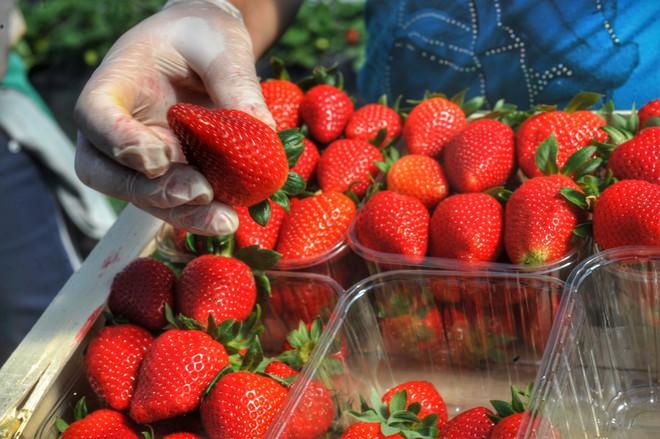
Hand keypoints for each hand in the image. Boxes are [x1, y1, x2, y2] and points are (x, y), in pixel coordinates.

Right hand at [74, 0, 274, 235]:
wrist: (208, 51)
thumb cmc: (204, 37)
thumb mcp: (220, 44)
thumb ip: (234, 80)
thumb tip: (263, 129)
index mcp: (114, 86)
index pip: (95, 117)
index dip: (118, 142)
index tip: (157, 156)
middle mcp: (116, 130)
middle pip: (106, 173)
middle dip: (151, 190)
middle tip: (199, 192)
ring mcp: (140, 159)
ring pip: (145, 197)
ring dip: (183, 213)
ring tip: (225, 219)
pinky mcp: (170, 175)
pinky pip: (177, 203)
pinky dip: (201, 214)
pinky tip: (230, 217)